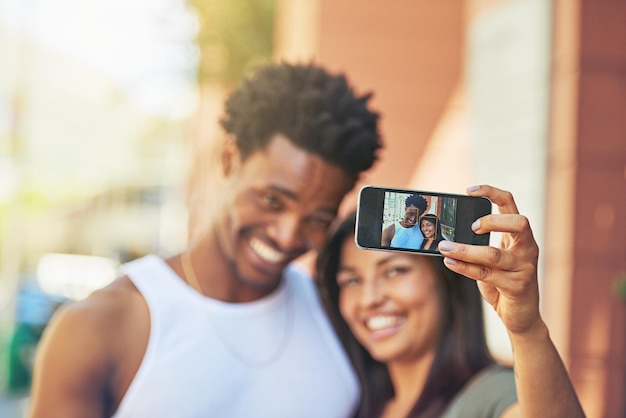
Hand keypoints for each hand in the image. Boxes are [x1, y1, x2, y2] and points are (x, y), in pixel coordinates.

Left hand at [438, 185, 541, 334]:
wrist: (521, 316)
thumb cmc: (503, 282)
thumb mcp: (492, 260)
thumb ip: (478, 246)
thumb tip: (447, 236)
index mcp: (520, 236)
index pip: (510, 204)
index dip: (491, 193)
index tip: (469, 190)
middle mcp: (528, 248)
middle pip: (519, 223)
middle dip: (493, 221)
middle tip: (472, 227)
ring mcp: (525, 267)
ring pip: (494, 254)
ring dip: (465, 249)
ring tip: (445, 246)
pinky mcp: (517, 286)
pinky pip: (486, 274)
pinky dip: (464, 267)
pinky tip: (450, 262)